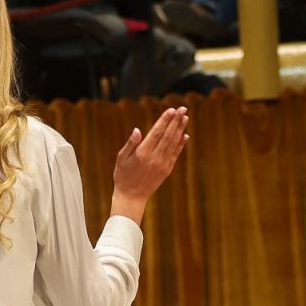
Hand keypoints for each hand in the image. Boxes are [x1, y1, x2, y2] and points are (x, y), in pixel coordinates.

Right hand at [109, 106, 190, 223]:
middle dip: (175, 121)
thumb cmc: (123, 176)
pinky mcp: (167, 170)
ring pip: (173, 143)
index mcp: (142, 153)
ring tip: (185, 117)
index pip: (156, 132)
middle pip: (168, 135)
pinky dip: (181, 144)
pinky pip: (175, 154)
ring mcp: (162, 164)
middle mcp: (154, 158)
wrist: (131, 196)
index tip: (171, 110)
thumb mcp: (121, 158)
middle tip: (182, 108)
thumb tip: (137, 129)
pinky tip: (185, 135)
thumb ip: (130, 144)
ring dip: (180, 129)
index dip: (165, 120)